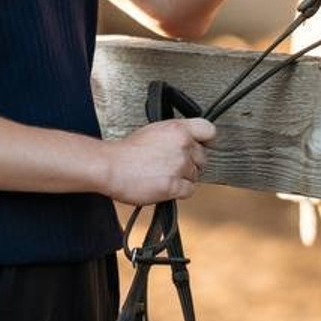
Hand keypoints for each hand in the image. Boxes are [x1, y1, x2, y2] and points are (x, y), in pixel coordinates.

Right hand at [100, 117, 215, 204]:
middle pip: (203, 158)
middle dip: (191, 163)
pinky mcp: (174, 185)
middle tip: (174, 165)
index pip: (209, 131)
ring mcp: (180, 165)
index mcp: (178, 129)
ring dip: (183, 178)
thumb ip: (175, 135)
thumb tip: (186, 142)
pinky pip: (189, 191)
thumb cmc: (127, 151)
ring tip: (164, 175)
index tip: (202, 146)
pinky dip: (179, 191)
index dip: (206, 141)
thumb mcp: (155, 130)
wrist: (112, 166)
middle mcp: (182, 145)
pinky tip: (166, 186)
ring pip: (195, 175)